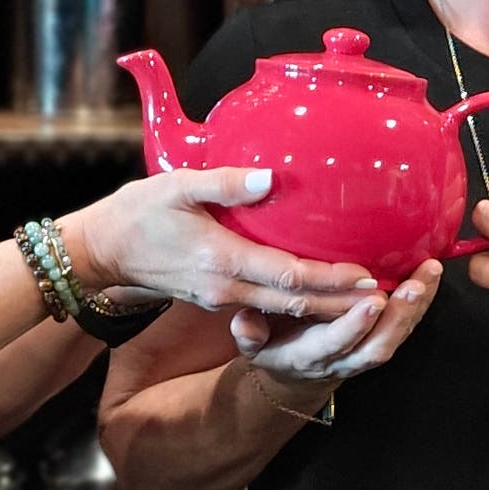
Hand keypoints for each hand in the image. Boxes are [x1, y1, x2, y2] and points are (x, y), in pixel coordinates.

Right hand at [64, 170, 378, 320]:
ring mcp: (222, 298)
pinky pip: (268, 306)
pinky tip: (322, 292)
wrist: (101, 251)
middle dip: (342, 304)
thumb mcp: (176, 185)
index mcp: (221, 260)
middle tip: (387, 298)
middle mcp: (226, 288)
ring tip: (366, 299)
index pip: (288, 278)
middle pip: (296, 304)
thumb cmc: (137, 213)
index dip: (331, 280)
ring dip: (326, 308)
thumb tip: (271, 178)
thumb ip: (226, 183)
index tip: (368, 278)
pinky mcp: (218, 298)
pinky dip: (300, 304)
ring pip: (284, 311)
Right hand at [232, 259, 442, 402]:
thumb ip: (249, 333)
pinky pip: (406, 325)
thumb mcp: (252, 344)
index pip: (335, 343)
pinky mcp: (381, 339)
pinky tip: (431, 273)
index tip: (372, 301)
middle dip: (399, 316)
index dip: (355, 325)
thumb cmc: (274, 346)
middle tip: (414, 284)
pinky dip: (422, 301)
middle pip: (378, 344)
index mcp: (311, 355)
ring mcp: (365, 351)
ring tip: (430, 272)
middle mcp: (344, 358)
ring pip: (397, 336)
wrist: (297, 374)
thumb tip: (243, 320)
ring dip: (417, 306)